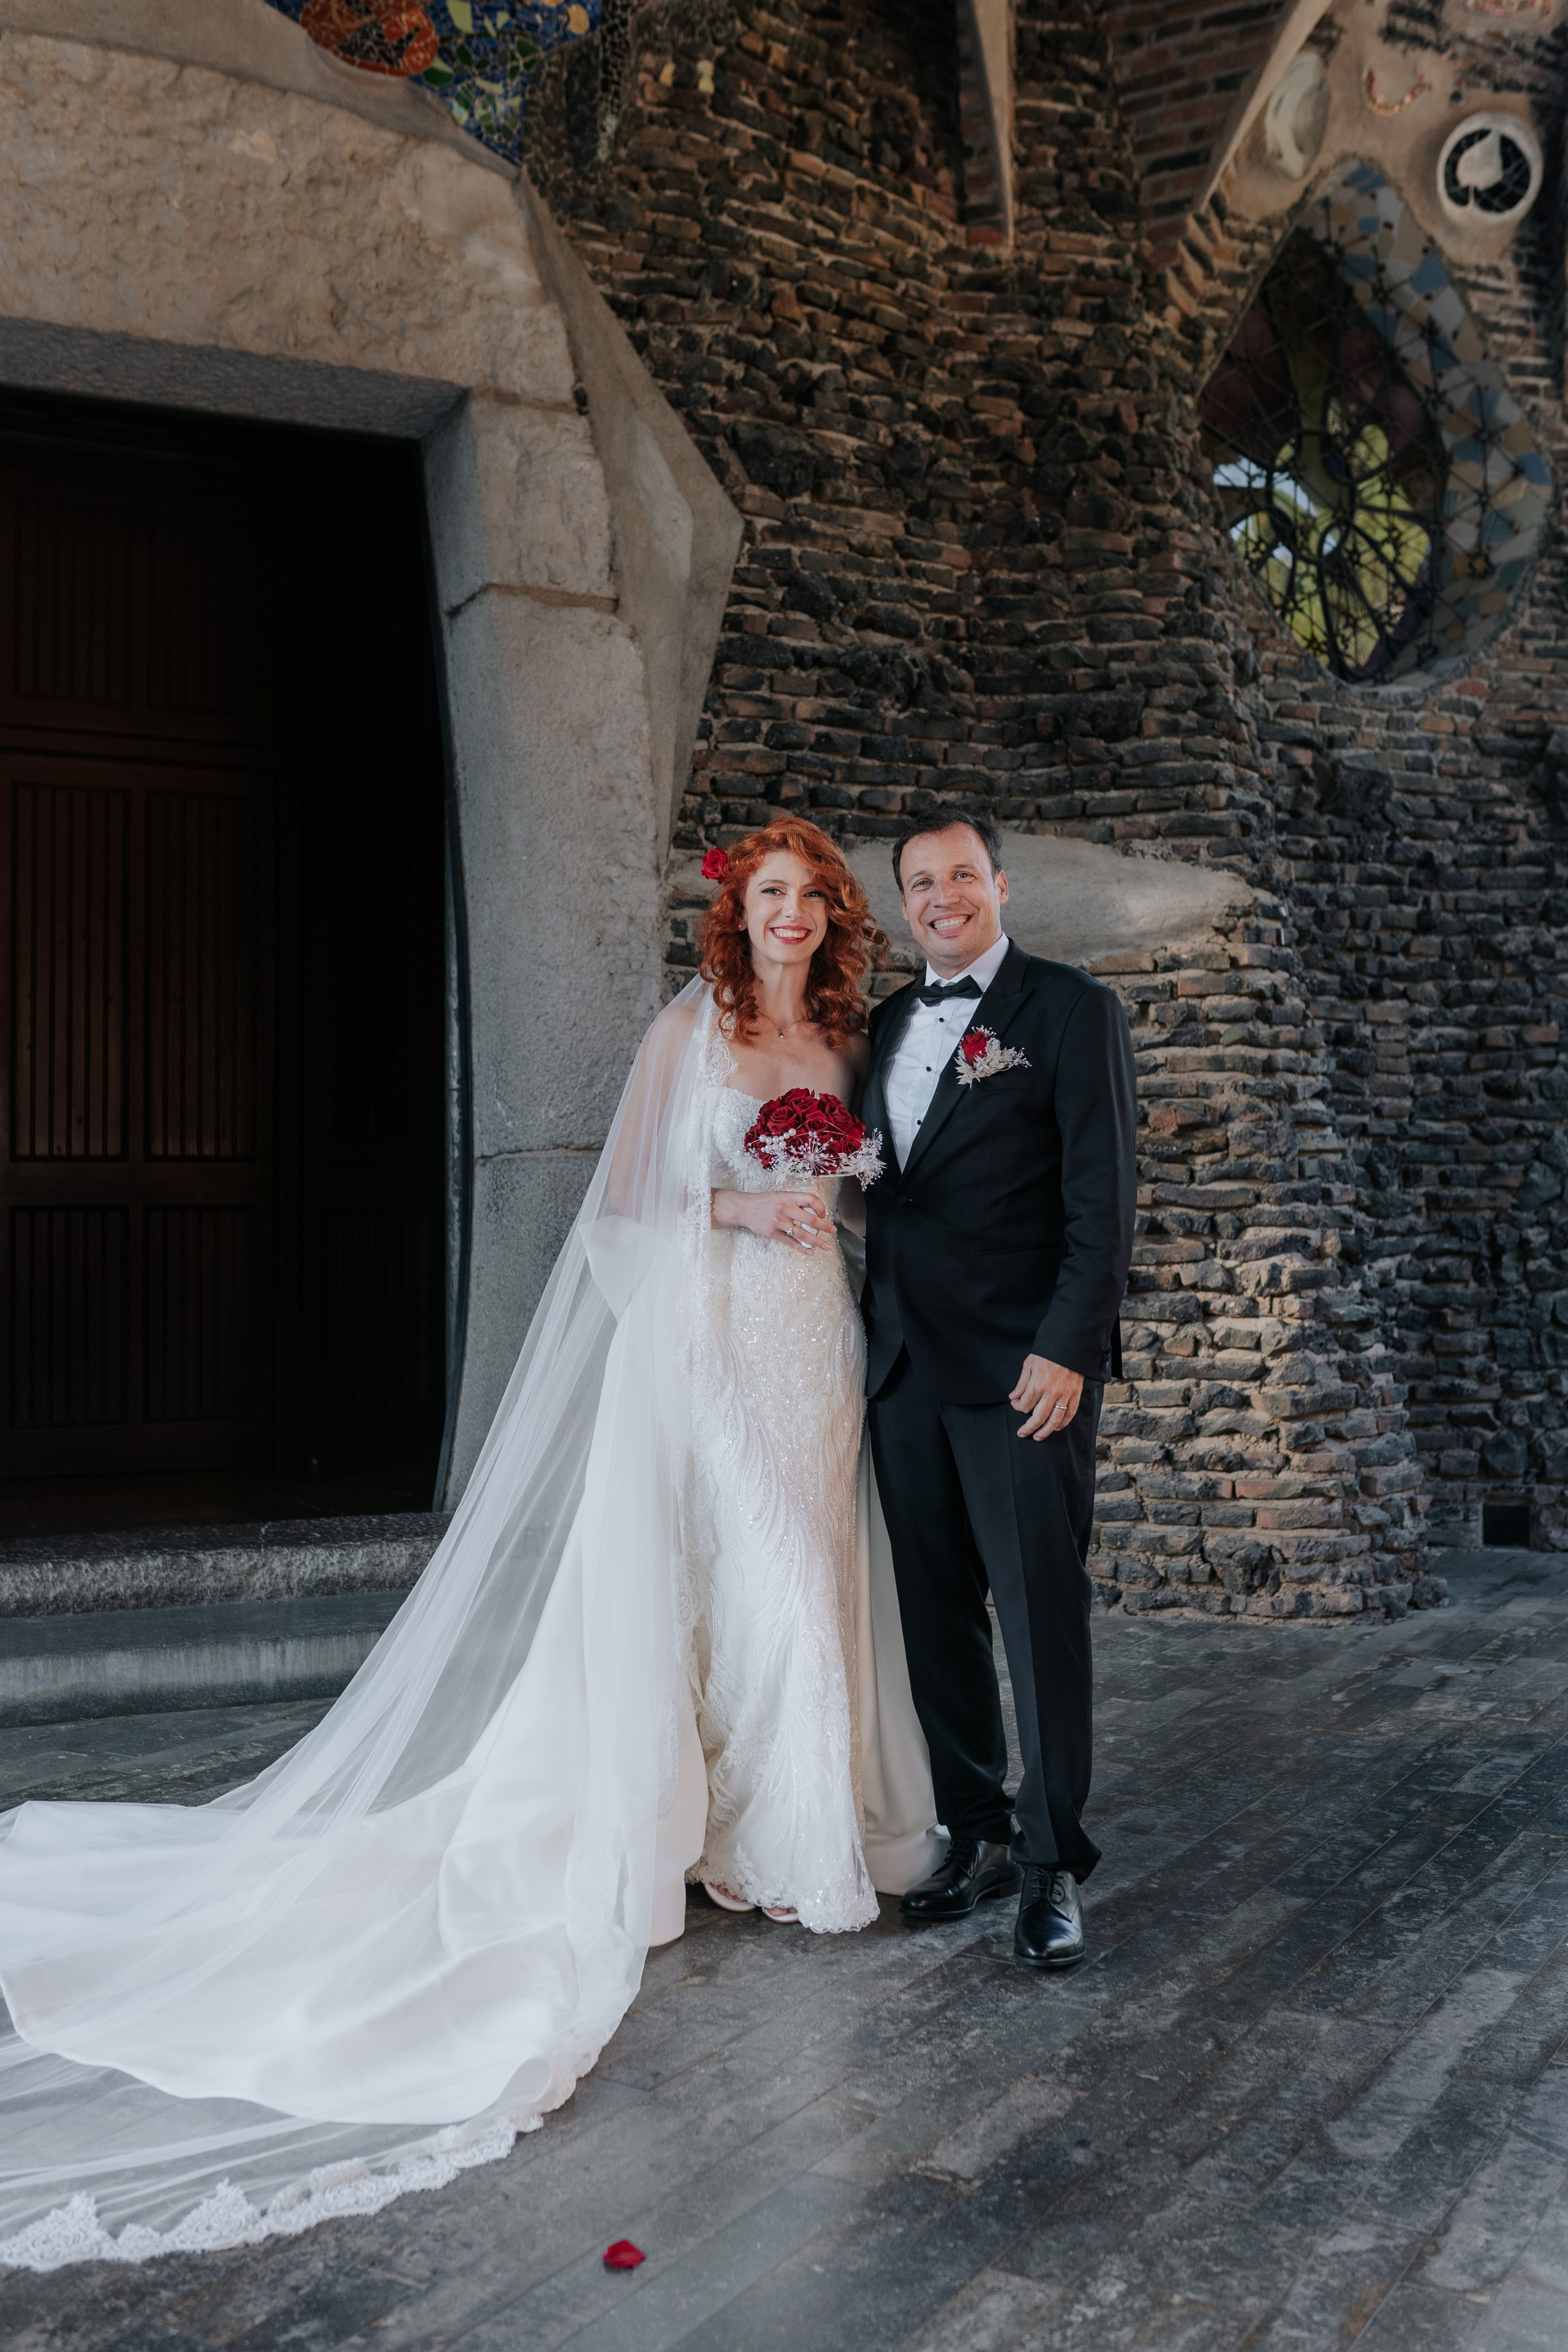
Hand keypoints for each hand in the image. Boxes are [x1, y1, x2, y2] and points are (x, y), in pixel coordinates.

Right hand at [711, 1187, 836, 1251]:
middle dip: (824, 1226)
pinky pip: (790, 1242)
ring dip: (816, 1241)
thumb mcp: (781, 1195)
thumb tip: (814, 1212)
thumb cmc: (765, 1202)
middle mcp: (784, 1208)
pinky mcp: (772, 1232)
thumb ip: (795, 1201)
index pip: (810, 1199)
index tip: (824, 1214)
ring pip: (802, 1234)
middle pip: (810, 1219)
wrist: (745, 1208)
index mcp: (788, 1197)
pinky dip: (801, 1248)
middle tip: (833, 1231)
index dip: (820, 1207)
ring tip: (826, 1246)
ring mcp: (778, 1222)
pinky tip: (810, 1252)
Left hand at [1011, 1354, 1082, 1440]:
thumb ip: (1021, 1383)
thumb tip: (1013, 1397)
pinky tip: (1056, 1427)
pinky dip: (1063, 1423)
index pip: (1024, 1405)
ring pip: (1054, 1420)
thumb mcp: (1029, 1364)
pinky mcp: (1075, 1394)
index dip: (1017, 1407)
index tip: (1015, 1404)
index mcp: (1037, 1385)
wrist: (1068, 1345)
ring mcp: (1064, 1395)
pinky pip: (1069, 1414)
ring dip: (1045, 1431)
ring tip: (1038, 1436)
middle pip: (1038, 1417)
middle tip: (1023, 1433)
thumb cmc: (1048, 1353)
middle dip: (1028, 1428)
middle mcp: (1051, 1393)